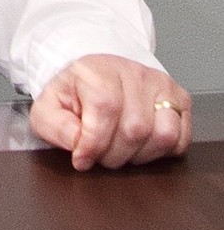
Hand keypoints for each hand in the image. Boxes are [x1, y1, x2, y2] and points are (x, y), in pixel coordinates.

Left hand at [29, 54, 191, 169]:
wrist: (94, 74)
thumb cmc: (74, 93)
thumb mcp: (48, 106)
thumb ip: (54, 125)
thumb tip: (77, 144)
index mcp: (98, 71)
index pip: (105, 112)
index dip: (93, 145)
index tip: (81, 158)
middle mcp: (133, 73)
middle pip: (134, 130)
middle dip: (114, 154)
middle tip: (99, 153)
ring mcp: (160, 84)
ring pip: (163, 136)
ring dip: (140, 155)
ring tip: (120, 149)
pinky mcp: (179, 98)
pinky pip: (181, 138)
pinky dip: (162, 152)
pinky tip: (140, 144)